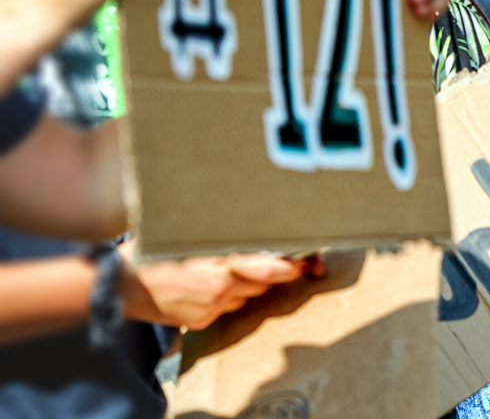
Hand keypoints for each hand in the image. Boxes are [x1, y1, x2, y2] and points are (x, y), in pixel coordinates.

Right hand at [120, 249, 318, 329]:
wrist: (121, 287)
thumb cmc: (154, 253)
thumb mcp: (188, 238)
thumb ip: (220, 239)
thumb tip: (252, 231)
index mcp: (217, 266)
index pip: (265, 268)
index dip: (288, 267)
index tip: (304, 263)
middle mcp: (219, 290)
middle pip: (261, 283)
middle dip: (269, 273)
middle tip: (281, 261)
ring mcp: (211, 309)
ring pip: (245, 296)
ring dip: (246, 285)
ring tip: (228, 269)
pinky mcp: (202, 321)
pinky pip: (226, 308)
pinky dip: (226, 297)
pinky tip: (208, 285)